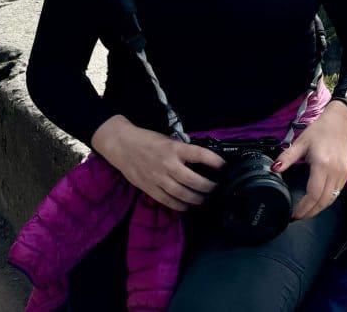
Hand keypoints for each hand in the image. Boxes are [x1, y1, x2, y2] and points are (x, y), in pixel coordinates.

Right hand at [91, 115, 225, 211]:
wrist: (122, 145)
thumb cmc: (148, 141)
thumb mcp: (168, 140)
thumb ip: (183, 151)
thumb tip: (202, 161)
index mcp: (174, 148)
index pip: (199, 154)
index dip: (214, 161)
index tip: (224, 166)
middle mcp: (167, 164)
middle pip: (192, 180)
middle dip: (208, 186)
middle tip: (216, 188)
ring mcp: (157, 178)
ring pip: (181, 194)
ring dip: (196, 199)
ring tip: (205, 199)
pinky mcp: (149, 188)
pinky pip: (167, 201)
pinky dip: (180, 206)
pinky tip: (188, 206)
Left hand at [272, 101, 346, 219]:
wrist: (341, 122)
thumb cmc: (320, 130)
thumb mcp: (301, 142)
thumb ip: (287, 157)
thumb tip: (274, 168)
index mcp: (322, 164)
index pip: (313, 194)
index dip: (304, 208)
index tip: (293, 214)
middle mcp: (335, 172)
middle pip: (323, 201)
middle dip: (310, 212)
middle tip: (297, 216)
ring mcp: (343, 174)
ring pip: (331, 199)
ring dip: (318, 208)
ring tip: (306, 211)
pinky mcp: (346, 173)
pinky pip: (336, 193)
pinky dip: (326, 200)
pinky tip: (317, 200)